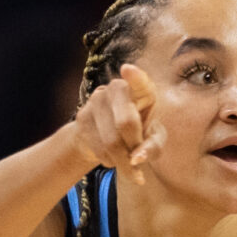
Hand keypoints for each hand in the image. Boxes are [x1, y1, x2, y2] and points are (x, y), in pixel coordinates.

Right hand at [71, 63, 165, 183]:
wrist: (105, 139)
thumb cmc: (138, 135)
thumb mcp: (153, 140)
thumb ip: (152, 147)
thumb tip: (136, 158)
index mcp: (141, 89)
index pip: (139, 81)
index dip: (135, 77)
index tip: (127, 70)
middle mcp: (117, 88)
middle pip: (126, 123)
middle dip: (133, 148)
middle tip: (138, 163)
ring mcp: (97, 100)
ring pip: (111, 142)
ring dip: (121, 162)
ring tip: (127, 165)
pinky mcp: (82, 117)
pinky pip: (98, 148)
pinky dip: (109, 161)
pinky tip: (112, 157)